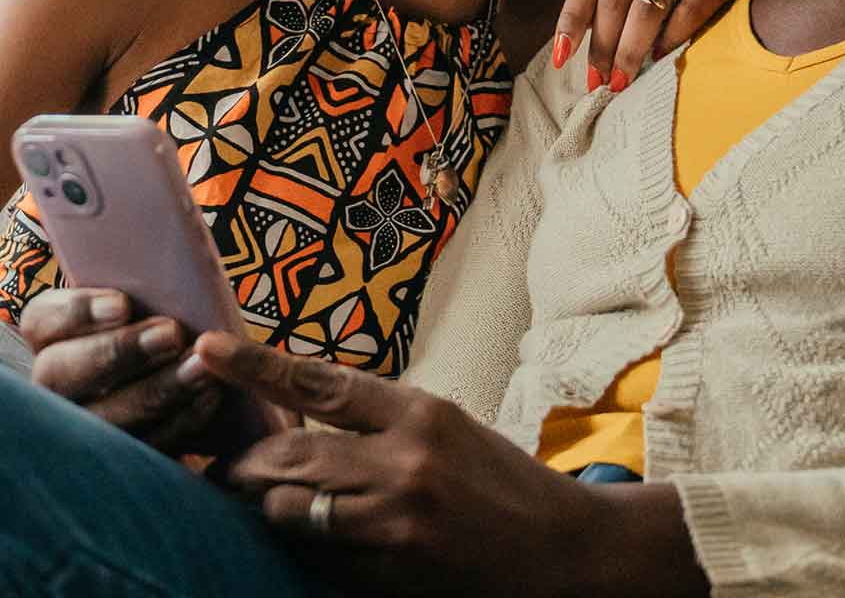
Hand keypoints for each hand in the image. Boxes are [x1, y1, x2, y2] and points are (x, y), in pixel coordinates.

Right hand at [23, 287, 222, 454]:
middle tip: (170, 333)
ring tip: (200, 368)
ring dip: (154, 390)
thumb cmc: (177, 326)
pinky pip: (139, 448)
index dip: (76, 313)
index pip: (41, 321)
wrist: (206, 375)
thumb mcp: (162, 304)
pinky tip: (208, 397)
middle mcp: (59, 384)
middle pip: (58, 372)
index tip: (122, 305)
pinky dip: (177, 422)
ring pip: (99, 418)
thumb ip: (153, 289)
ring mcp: (84, 425)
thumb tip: (169, 278)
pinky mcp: (121, 458)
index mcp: (59, 336)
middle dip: (116, 352)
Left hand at [195, 331, 703, 597]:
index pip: (321, 384)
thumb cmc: (501, 479)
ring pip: (295, 510)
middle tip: (229, 466)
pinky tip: (312, 542)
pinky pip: (320, 558)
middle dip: (250, 463)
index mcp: (421, 412)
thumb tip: (307, 416)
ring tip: (269, 504)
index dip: (257, 367)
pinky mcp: (393, 571)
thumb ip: (382, 421)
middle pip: (293, 453)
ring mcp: (397, 520)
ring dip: (272, 507)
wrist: (559, 546)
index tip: (209, 349)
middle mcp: (405, 460)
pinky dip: (305, 548)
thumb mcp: (449, 427)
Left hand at [554, 0, 777, 90]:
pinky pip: (687, 15)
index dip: (571, 19)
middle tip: (597, 81)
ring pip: (647, 10)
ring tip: (622, 82)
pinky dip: (668, 43)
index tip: (562, 57)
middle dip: (602, 47)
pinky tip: (658, 60)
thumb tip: (585, 38)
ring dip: (629, 53)